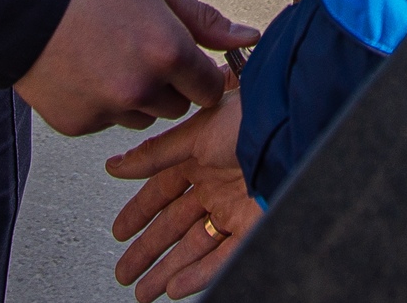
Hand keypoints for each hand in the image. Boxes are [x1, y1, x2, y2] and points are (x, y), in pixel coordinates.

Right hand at [15, 0, 258, 136]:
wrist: (19, 1)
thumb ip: (205, 21)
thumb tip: (250, 36)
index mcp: (168, 51)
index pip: (210, 88)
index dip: (200, 73)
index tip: (188, 62)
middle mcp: (142, 88)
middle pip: (178, 106)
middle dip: (168, 84)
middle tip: (139, 51)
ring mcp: (109, 110)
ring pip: (142, 117)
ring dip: (135, 97)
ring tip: (107, 58)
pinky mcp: (79, 125)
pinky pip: (107, 122)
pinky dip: (101, 104)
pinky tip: (83, 71)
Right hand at [107, 93, 254, 301]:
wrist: (290, 132)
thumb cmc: (247, 121)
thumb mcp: (193, 134)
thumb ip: (154, 155)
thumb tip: (117, 166)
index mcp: (200, 158)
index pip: (161, 192)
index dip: (139, 213)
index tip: (120, 232)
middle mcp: (215, 185)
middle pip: (174, 226)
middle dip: (148, 251)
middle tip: (125, 271)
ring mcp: (233, 208)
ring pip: (194, 247)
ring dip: (168, 270)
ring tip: (144, 291)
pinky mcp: (252, 227)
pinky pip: (222, 258)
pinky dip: (198, 274)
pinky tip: (175, 287)